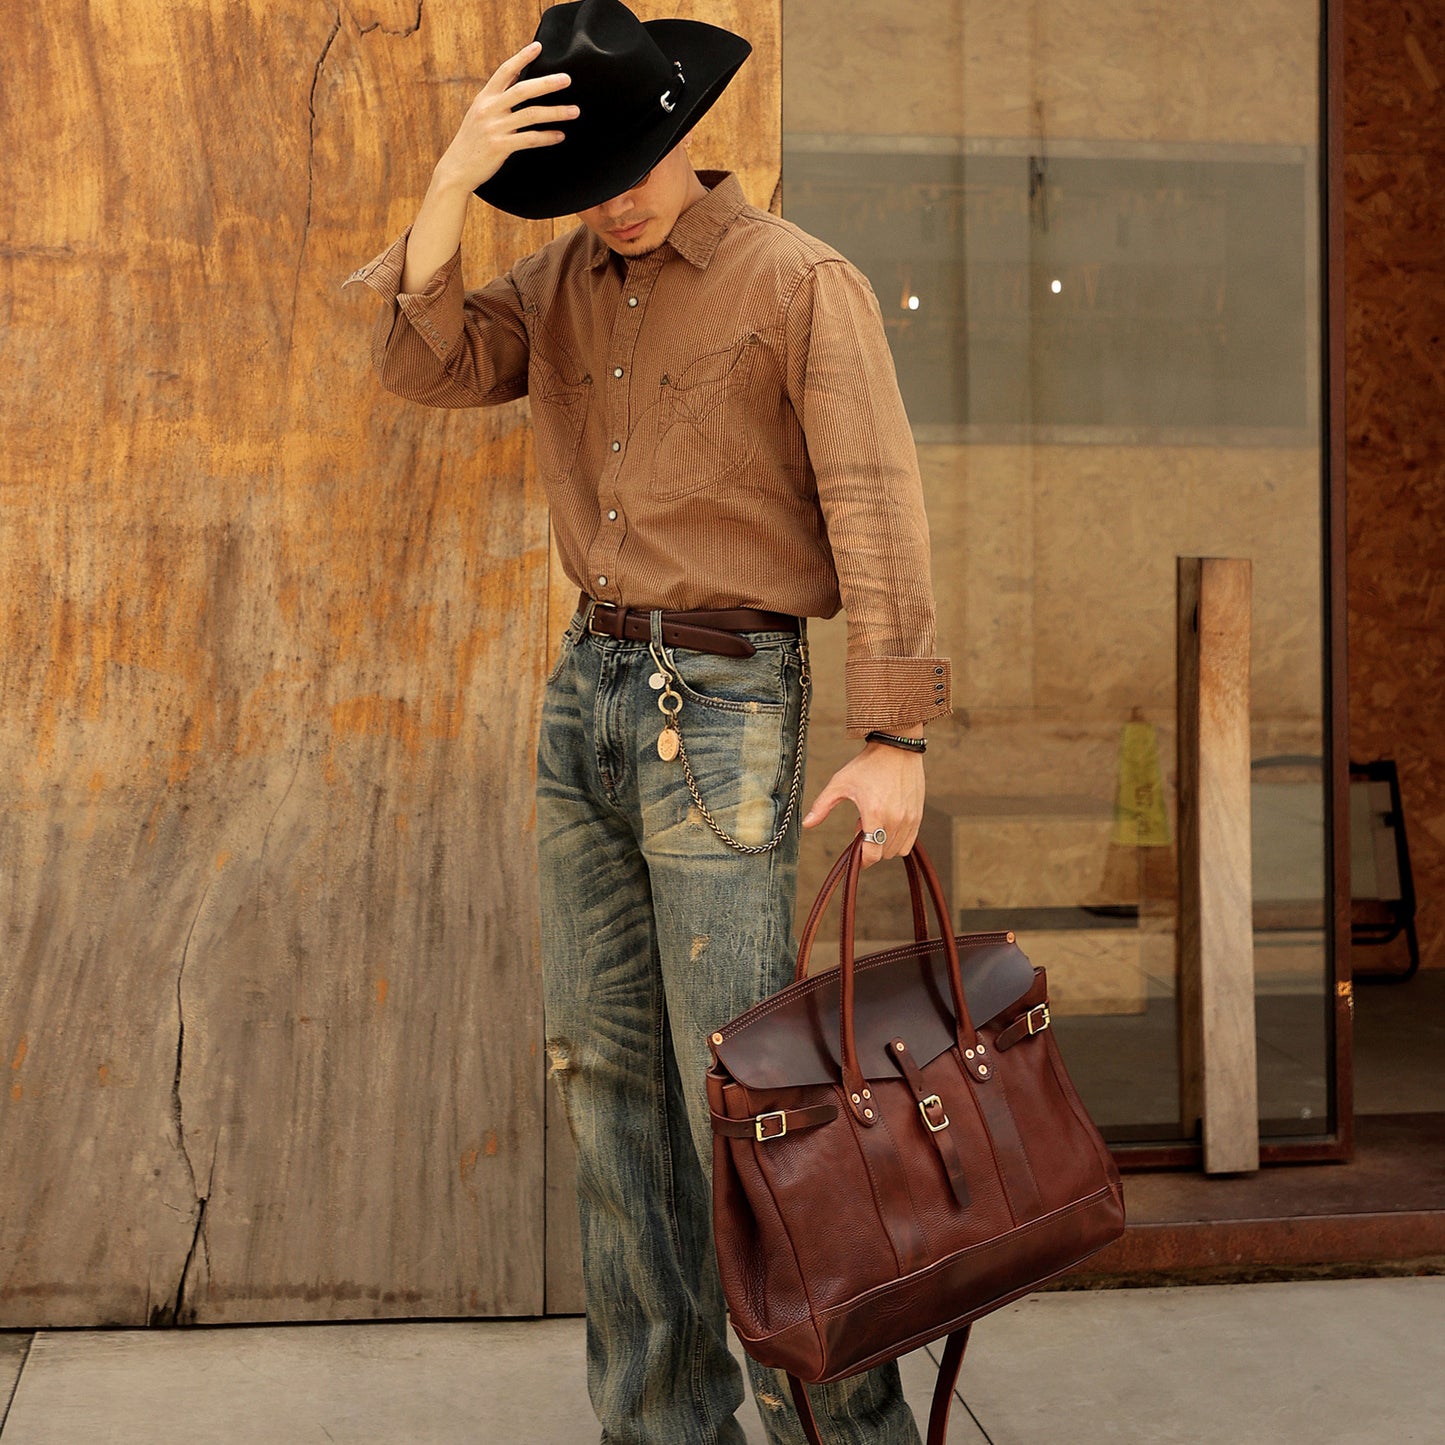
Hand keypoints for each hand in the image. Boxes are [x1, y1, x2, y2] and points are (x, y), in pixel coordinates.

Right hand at [435, 40, 578, 193]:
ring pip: (531, 115)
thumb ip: (497, 97)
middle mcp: (489, 109)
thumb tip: (516, 77)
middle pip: (523, 90)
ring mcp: (495, 127)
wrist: (456, 169)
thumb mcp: (479, 114)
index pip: (505, 71)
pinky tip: (560, 136)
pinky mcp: (500, 146)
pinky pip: (530, 139)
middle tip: (567, 79)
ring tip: (574, 111)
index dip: (521, 57)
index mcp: (484, 98)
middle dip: (547, 83)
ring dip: (555, 112)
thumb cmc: (472, 142)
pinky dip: (547, 137)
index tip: (538, 47)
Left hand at [801, 741, 924, 867]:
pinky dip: (897, 840)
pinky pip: (909, 842)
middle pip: (883, 854)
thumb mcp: (839, 783)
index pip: (872, 854)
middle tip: (861, 825)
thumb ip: (822, 806)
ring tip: (876, 821)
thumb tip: (807, 824)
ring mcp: (910, 818)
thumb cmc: (866, 765)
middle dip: (870, 846)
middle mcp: (895, 819)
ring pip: (897, 850)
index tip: (855, 857)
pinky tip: (888, 822)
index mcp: (875, 813)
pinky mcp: (918, 815)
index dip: (862, 861)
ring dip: (884, 843)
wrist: (896, 749)